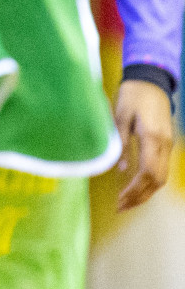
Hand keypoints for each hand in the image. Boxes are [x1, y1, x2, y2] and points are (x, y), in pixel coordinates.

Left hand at [114, 78, 174, 211]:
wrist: (151, 80)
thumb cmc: (132, 95)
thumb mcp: (120, 116)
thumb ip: (120, 142)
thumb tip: (121, 169)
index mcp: (152, 138)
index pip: (148, 173)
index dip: (135, 190)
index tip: (120, 200)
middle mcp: (164, 145)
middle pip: (157, 180)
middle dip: (140, 196)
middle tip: (121, 207)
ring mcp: (168, 145)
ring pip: (162, 177)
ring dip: (146, 192)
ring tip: (127, 202)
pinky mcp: (166, 143)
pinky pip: (161, 168)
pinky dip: (150, 182)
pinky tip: (137, 187)